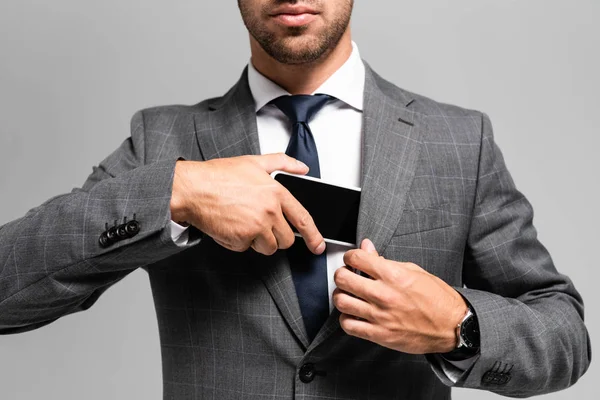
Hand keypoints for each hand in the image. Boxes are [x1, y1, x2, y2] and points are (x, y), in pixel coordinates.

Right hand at [170, 153, 325, 255]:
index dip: (314, 235)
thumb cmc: (219, 176)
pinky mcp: (241, 240)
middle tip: (262, 225)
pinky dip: (240, 242)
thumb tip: (302, 168)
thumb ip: (282, 163)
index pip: (303, 219)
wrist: (193, 189)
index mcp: (276, 193)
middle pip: (286, 239)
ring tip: (244, 223)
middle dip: (277, 237)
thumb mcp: (254, 162)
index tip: (318, 245)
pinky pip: (247, 249)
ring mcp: (255, 227)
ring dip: (259, 241)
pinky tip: (231, 226)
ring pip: (269, 247)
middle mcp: (269, 211)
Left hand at [332, 239, 467, 353]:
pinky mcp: (379, 334)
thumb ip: (386, 260)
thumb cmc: (437, 298)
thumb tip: (367, 247)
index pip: (357, 258)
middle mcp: (384, 294)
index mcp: (393, 275)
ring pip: (341, 301)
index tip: (352, 259)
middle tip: (346, 275)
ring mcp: (380, 316)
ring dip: (341, 296)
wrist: (452, 326)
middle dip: (341, 274)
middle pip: (343, 279)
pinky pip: (348, 325)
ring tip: (348, 295)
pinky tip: (353, 314)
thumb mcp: (414, 271)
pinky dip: (346, 319)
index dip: (350, 256)